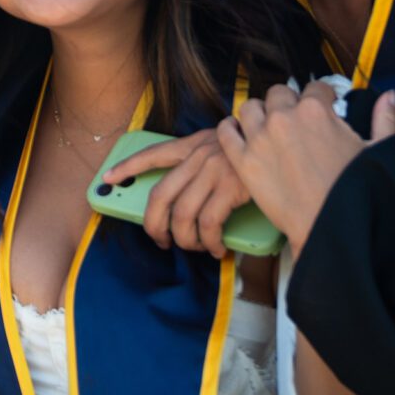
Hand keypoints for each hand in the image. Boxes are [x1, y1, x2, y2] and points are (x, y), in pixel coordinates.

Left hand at [103, 128, 252, 257]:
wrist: (286, 144)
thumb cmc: (256, 153)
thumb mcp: (224, 148)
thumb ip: (202, 164)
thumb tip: (184, 194)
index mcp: (193, 144)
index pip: (153, 154)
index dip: (128, 167)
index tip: (108, 176)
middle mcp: (198, 156)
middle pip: (159, 196)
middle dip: (153, 225)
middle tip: (159, 241)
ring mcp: (212, 172)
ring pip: (182, 216)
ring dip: (185, 240)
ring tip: (193, 248)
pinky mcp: (230, 188)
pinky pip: (208, 225)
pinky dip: (209, 243)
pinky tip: (215, 249)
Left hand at [216, 86, 394, 254]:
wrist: (330, 228)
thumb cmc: (357, 192)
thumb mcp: (379, 152)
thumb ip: (386, 119)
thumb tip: (391, 96)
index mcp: (316, 110)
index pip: (315, 88)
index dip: (321, 97)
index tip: (323, 107)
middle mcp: (284, 117)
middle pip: (278, 94)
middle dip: (287, 103)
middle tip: (294, 121)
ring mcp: (259, 138)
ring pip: (249, 107)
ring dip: (258, 113)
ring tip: (266, 127)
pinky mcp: (243, 161)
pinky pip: (225, 132)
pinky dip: (230, 129)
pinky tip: (239, 134)